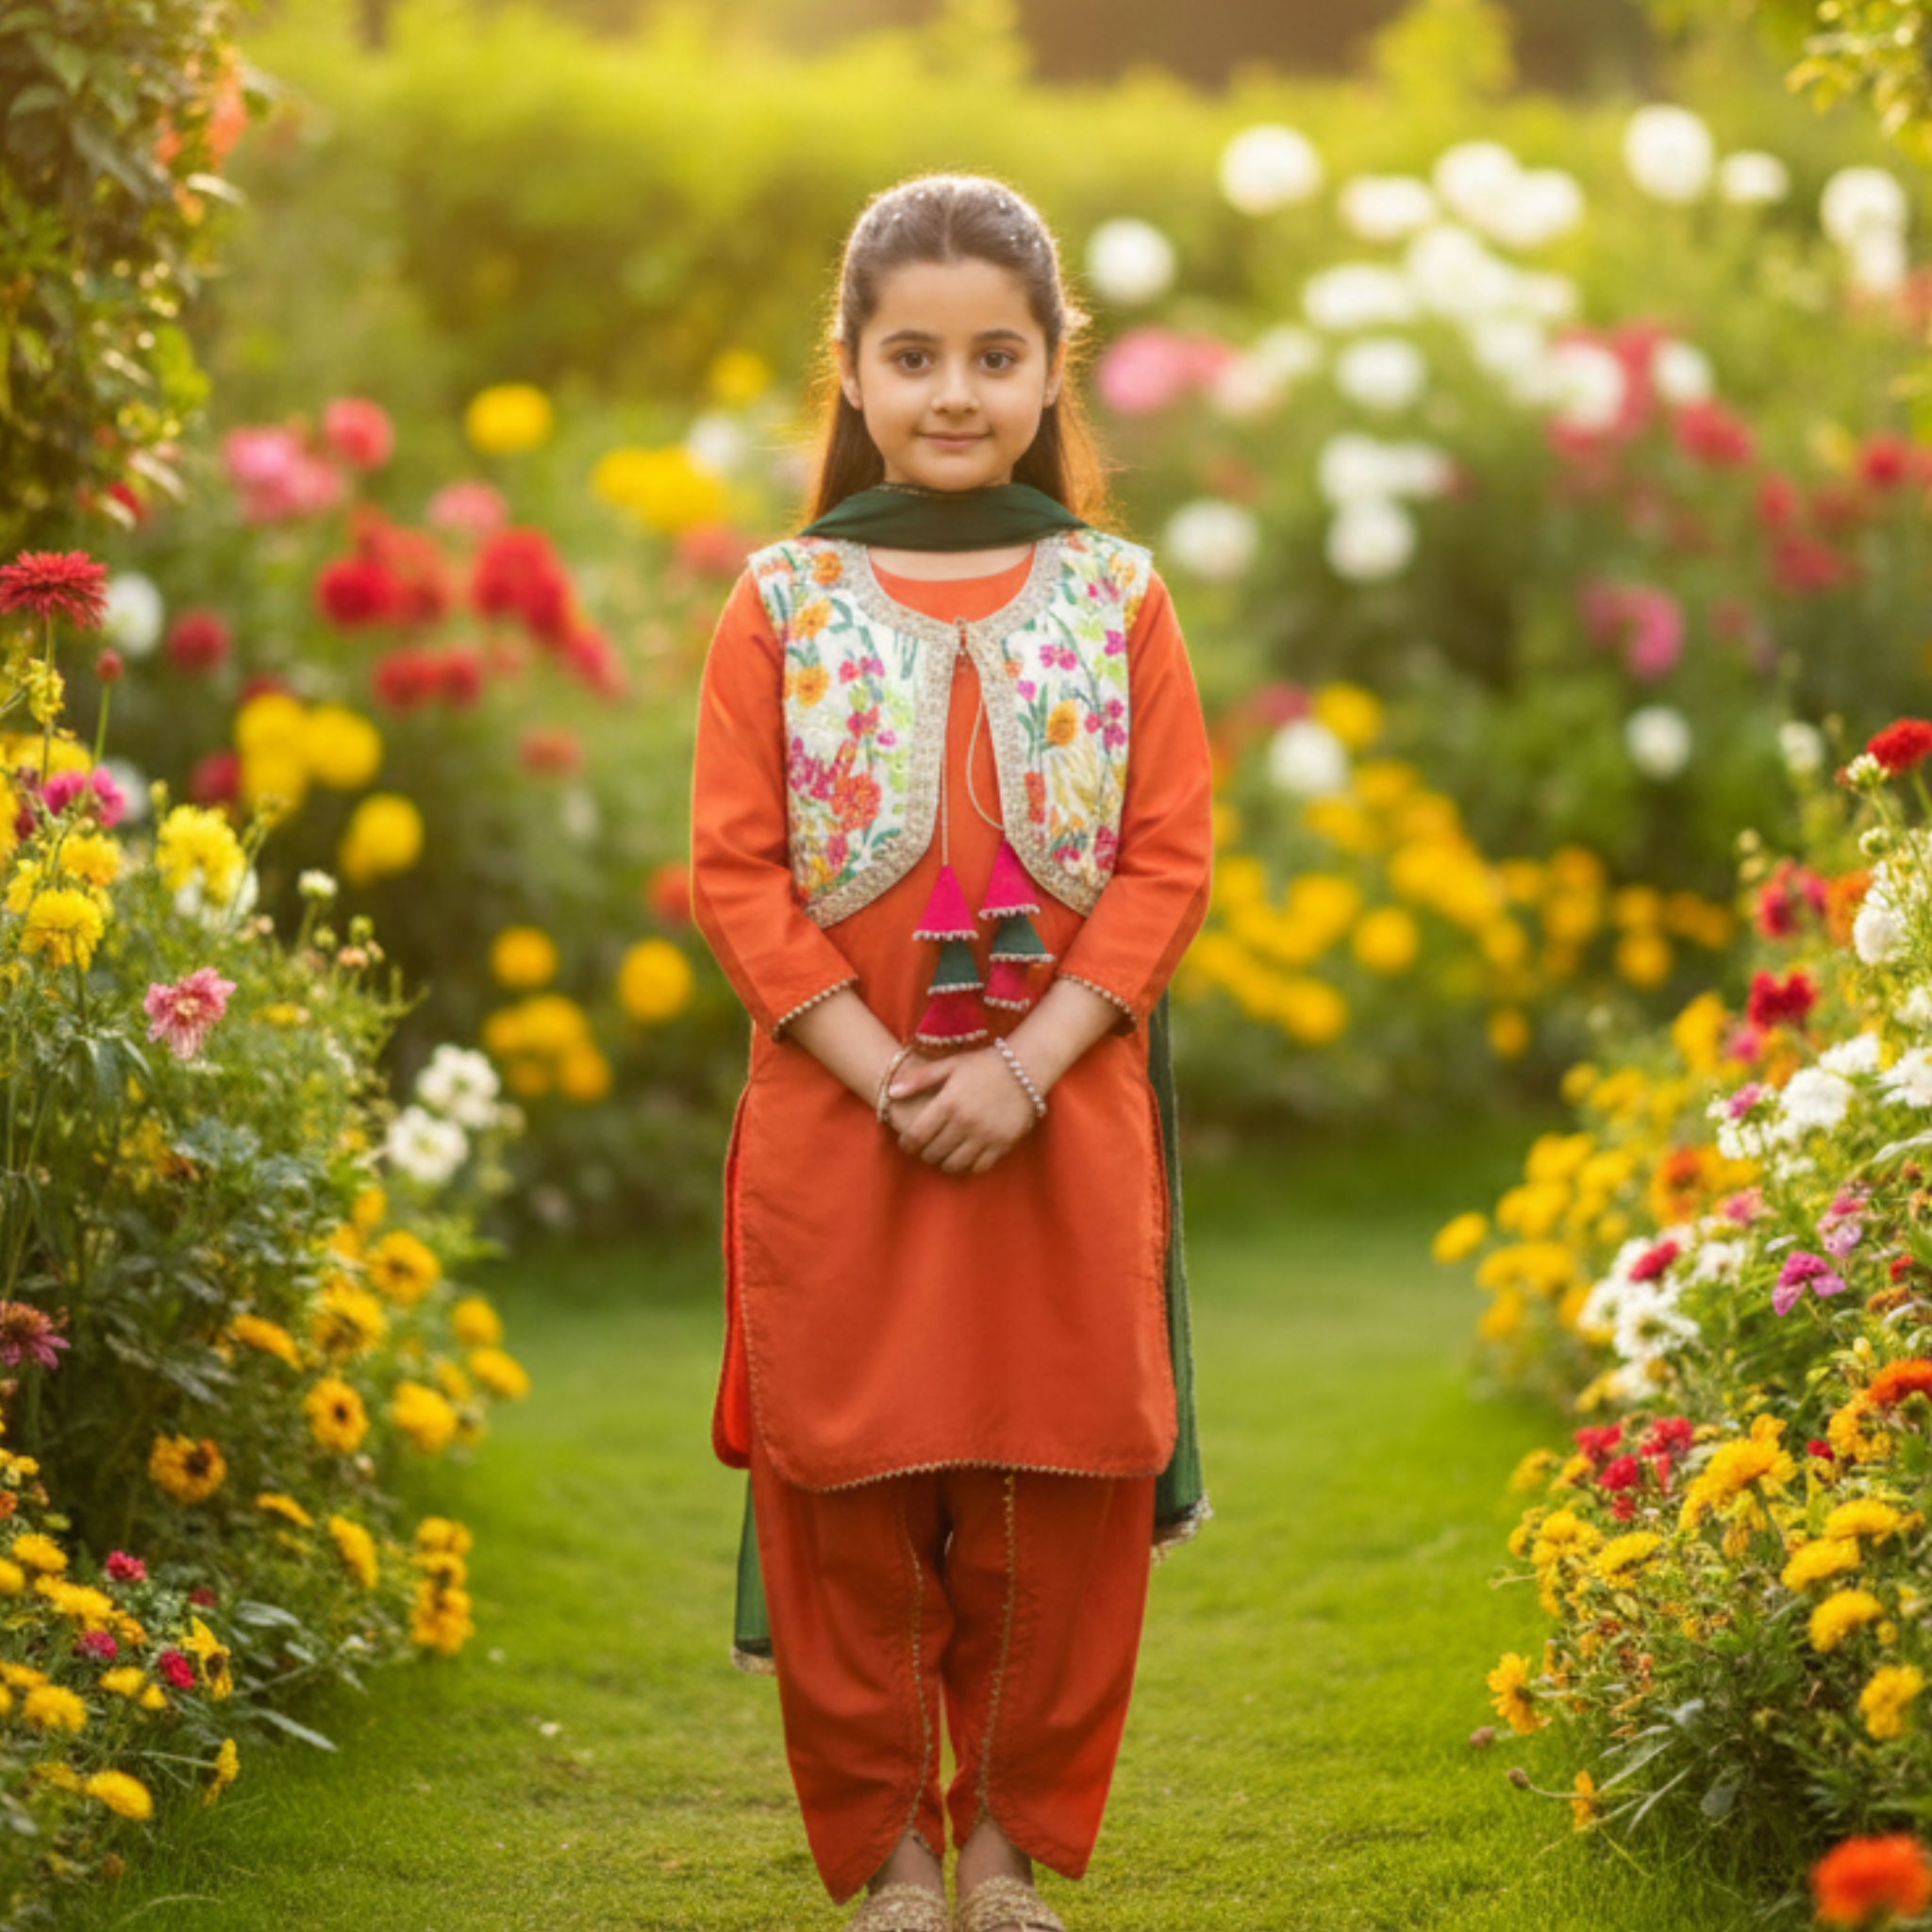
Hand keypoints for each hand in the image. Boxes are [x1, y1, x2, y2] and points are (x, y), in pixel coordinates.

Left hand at [886, 1047, 1038, 1175]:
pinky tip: (965, 1155)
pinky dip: (968, 1165)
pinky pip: (979, 1166)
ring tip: (943, 1153)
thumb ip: (919, 1079)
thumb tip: (891, 1092)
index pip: (917, 1136)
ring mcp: (985, 1135)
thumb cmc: (984, 1063)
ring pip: (955, 1164)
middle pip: (934, 1153)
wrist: (1026, 1067)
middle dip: (924, 1153)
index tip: (906, 1144)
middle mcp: (965, 1122)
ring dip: (944, 1162)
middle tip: (925, 1148)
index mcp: (948, 1103)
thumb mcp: (950, 1065)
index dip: (907, 1144)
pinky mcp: (1003, 1144)